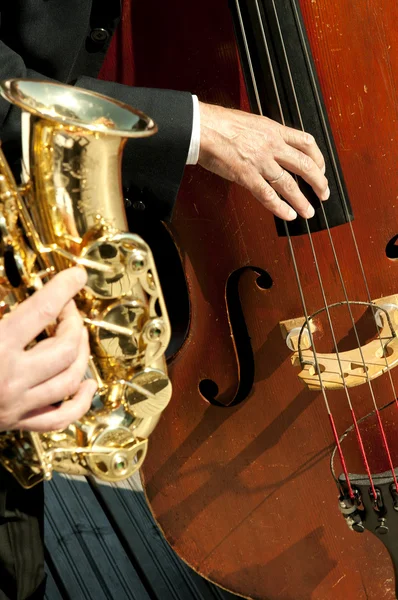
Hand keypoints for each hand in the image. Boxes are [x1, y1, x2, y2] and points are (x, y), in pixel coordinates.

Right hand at [0, 267, 96, 432]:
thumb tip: (4, 281)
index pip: (41, 310)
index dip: (64, 288)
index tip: (77, 276)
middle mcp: (11, 377)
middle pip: (64, 347)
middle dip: (74, 322)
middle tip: (68, 309)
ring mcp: (17, 404)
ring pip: (70, 379)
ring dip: (82, 353)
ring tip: (78, 336)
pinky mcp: (17, 422)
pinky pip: (60, 418)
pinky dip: (81, 401)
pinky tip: (88, 383)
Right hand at [198, 102, 328, 220]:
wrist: (201, 127)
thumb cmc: (219, 124)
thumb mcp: (252, 123)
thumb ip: (265, 136)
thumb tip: (273, 147)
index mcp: (274, 130)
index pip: (307, 143)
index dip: (319, 158)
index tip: (321, 169)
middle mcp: (272, 145)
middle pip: (305, 165)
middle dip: (319, 182)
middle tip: (324, 194)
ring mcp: (260, 161)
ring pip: (289, 184)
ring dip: (302, 201)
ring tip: (309, 211)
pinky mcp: (246, 175)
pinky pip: (268, 196)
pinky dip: (280, 207)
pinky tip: (288, 215)